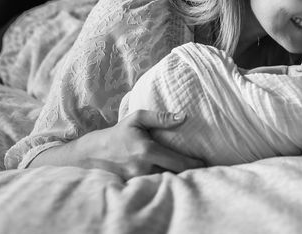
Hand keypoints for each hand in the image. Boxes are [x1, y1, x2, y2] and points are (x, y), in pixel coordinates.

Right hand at [72, 110, 205, 178]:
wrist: (94, 153)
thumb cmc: (120, 133)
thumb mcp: (137, 118)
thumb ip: (160, 117)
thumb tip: (183, 116)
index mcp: (147, 151)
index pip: (178, 162)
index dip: (195, 164)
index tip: (206, 162)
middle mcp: (143, 168)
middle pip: (174, 174)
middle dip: (190, 172)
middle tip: (204, 167)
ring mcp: (138, 179)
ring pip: (165, 181)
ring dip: (178, 177)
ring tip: (193, 171)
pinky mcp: (134, 185)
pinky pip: (155, 184)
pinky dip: (165, 180)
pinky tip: (174, 176)